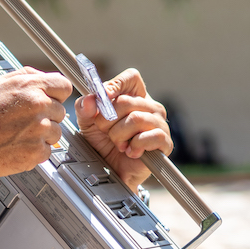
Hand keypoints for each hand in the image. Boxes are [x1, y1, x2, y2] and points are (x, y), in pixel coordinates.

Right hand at [0, 67, 72, 180]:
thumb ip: (22, 76)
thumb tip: (38, 75)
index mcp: (30, 86)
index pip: (64, 85)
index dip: (56, 94)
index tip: (50, 100)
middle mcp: (39, 105)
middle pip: (60, 110)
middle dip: (47, 116)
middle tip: (25, 120)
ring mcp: (40, 129)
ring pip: (56, 132)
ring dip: (42, 135)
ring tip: (19, 134)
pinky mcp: (38, 150)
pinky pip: (47, 150)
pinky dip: (35, 151)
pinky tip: (18, 145)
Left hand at [75, 68, 171, 191]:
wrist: (109, 170)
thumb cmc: (102, 144)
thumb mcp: (87, 124)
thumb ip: (84, 108)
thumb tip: (90, 99)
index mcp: (133, 97)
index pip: (131, 77)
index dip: (116, 85)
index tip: (103, 97)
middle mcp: (149, 107)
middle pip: (127, 101)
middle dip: (108, 120)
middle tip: (105, 132)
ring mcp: (159, 123)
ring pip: (136, 119)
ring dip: (119, 135)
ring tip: (118, 144)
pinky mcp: (164, 142)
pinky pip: (151, 136)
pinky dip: (135, 145)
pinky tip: (130, 151)